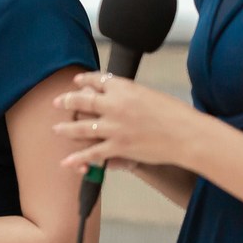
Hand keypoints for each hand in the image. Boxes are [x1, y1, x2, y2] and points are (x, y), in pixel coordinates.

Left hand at [51, 71, 201, 171]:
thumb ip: (130, 94)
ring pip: (82, 127)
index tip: (77, 81)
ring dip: (66, 128)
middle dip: (68, 101)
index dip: (85, 80)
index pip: (98, 80)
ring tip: (56, 129)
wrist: (187, 134)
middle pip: (83, 100)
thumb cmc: (175, 113)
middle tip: (58, 102)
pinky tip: (67, 161)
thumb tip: (117, 95)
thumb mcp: (150, 94)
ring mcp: (114, 127)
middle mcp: (114, 105)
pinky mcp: (118, 146)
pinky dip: (78, 158)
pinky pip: (92, 153)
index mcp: (124, 88)